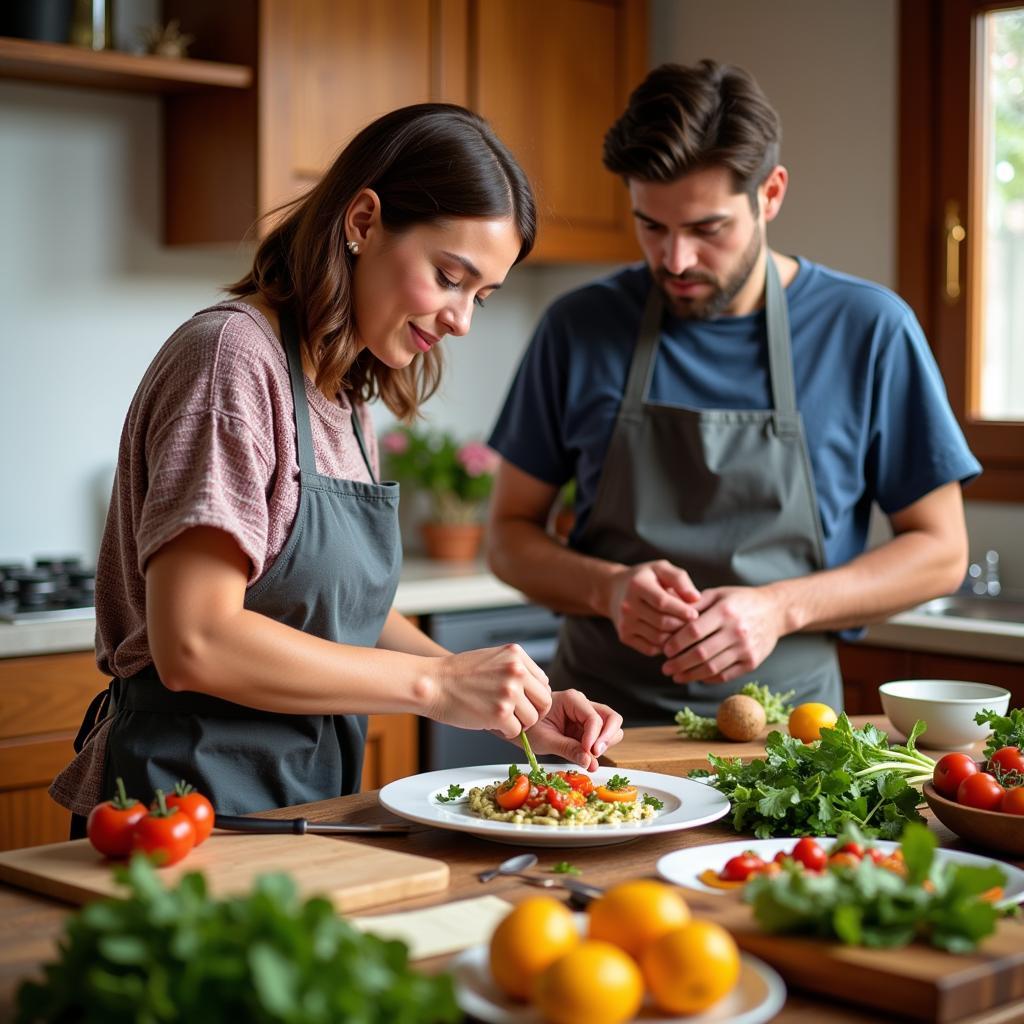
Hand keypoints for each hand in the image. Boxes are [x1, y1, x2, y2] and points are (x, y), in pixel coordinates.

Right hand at [432, 643, 550, 738]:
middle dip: (531, 713)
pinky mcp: (500, 713)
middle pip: (544, 702)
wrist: (432, 683)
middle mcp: (516, 671)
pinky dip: (504, 731)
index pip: (543, 683)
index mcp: (516, 655)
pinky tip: (490, 722)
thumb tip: (536, 689)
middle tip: (515, 716)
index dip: (534, 697)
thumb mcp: (492, 658)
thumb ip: (515, 669)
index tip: (522, 703)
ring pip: (532, 719)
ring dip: (517, 723)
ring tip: (498, 717)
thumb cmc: (457, 674)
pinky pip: (516, 732)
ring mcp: (509, 692)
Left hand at [525, 689, 623, 770]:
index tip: (589, 753)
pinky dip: (600, 747)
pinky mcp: (587, 728)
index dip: (594, 737)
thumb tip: (589, 762)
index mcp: (571, 700)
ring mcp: (587, 715)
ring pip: (611, 727)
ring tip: (589, 756)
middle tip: (596, 754)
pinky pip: (603, 737)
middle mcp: (583, 704)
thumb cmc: (529, 729)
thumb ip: (568, 749)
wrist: (522, 727)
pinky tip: (587, 756)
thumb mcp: (545, 740)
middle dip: (608, 737)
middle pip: (611, 718)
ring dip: (606, 743)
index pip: (593, 717)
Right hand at [604, 560, 700, 655]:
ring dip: (675, 637)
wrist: (615, 589)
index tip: (696, 614)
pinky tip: (671, 637)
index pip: (662, 602)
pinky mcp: (624, 637)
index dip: (681, 610)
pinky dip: (664, 646)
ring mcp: (624, 623)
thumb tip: (695, 598)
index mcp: (637, 585)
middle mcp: (627, 605)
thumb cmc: (646, 578)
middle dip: (682, 625)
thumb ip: (680, 579)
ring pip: (658, 638)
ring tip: (684, 631)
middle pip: (662, 623)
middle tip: (694, 625)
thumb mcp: (661, 569)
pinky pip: (651, 649)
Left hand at [661, 586, 786, 683]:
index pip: (694, 631)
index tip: (664, 649)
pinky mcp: (752, 662)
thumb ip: (695, 604)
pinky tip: (696, 677)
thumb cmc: (740, 600)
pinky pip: (725, 675)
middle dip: (679, 663)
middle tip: (665, 668)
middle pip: (701, 653)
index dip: (676, 643)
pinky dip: (708, 678)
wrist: (775, 610)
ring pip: (712, 668)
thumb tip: (669, 615)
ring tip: (676, 676)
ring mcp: (746, 649)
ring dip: (690, 675)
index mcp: (725, 611)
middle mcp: (737, 631)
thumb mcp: (718, 594)